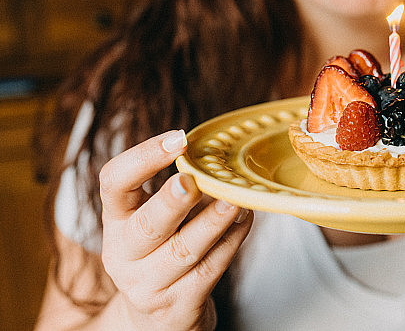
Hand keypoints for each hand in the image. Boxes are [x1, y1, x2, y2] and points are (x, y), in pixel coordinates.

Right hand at [99, 130, 252, 329]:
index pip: (113, 183)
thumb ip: (173, 191)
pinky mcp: (179, 305)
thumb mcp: (152, 221)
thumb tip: (217, 156)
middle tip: (192, 181)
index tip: (177, 139)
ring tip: (234, 200)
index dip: (142, 158)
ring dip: (212, 223)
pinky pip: (210, 270)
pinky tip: (244, 221)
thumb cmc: (160, 254)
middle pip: (146, 225)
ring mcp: (148, 284)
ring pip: (183, 251)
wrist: (157, 319)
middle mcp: (124, 253)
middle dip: (171, 202)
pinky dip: (231, 243)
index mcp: (115, 220)